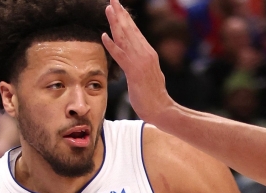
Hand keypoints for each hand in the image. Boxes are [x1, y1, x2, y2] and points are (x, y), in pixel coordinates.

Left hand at [102, 0, 174, 124]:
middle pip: (130, 30)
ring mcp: (140, 62)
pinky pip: (121, 56)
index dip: (125, 19)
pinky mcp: (135, 72)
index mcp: (148, 53)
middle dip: (120, 14)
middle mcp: (145, 54)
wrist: (162, 109)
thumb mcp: (147, 75)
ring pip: (125, 38)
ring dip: (115, 23)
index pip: (135, 33)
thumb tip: (137, 59)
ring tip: (108, 9)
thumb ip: (142, 64)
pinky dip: (112, 46)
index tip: (118, 7)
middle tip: (112, 0)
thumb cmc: (154, 96)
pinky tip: (104, 36)